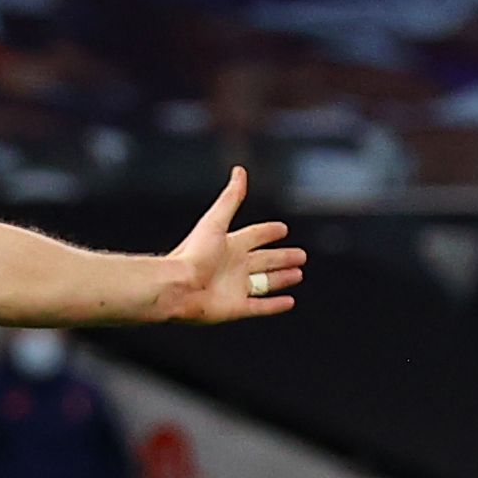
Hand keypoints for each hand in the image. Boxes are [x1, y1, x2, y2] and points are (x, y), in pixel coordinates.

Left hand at [155, 168, 302, 325]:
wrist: (176, 287)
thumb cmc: (192, 254)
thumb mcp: (215, 221)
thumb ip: (230, 198)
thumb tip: (239, 171)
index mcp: (229, 245)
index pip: (254, 235)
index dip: (268, 232)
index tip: (282, 229)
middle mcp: (233, 266)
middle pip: (264, 259)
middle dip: (282, 257)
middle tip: (300, 255)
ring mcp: (236, 287)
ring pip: (266, 282)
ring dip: (282, 278)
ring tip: (298, 274)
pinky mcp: (237, 307)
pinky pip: (261, 306)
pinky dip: (276, 305)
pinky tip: (289, 301)